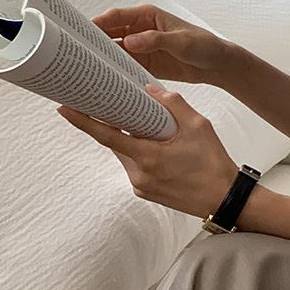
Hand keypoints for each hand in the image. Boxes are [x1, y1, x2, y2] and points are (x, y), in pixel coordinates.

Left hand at [58, 79, 237, 219]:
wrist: (225, 200)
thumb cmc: (213, 164)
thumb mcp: (197, 125)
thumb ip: (171, 103)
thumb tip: (149, 89)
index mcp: (148, 157)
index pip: (106, 135)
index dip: (83, 121)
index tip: (64, 108)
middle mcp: (138, 175)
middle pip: (115, 142)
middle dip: (115, 123)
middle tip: (114, 104)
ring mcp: (141, 186)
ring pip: (125, 154)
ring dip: (131, 139)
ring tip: (150, 128)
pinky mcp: (146, 192)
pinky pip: (135, 166)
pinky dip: (140, 153)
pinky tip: (158, 148)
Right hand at [94, 4, 215, 86]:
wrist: (215, 64)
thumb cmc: (202, 45)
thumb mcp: (180, 41)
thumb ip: (155, 40)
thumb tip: (130, 42)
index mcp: (146, 15)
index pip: (117, 17)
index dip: (98, 22)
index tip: (83, 32)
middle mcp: (140, 29)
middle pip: (111, 34)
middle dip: (95, 42)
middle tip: (78, 53)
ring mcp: (141, 47)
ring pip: (116, 51)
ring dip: (104, 59)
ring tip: (87, 69)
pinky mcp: (145, 64)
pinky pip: (126, 67)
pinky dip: (116, 72)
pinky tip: (106, 81)